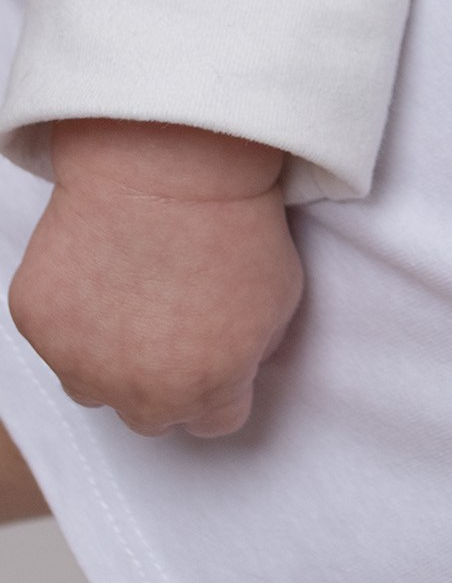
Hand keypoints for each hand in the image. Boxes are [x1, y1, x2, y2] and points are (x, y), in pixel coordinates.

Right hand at [8, 121, 301, 437]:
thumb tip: (238, 364)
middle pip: (154, 413)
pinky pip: (56, 333)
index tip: (218, 347)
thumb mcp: (282, 294)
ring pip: (94, 382)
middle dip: (166, 377)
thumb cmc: (236, 217)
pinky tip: (101, 263)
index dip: (221, 381)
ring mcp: (80, 362)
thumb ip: (255, 350)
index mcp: (206, 391)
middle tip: (174, 317)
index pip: (215, 421)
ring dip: (111, 354)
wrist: (172, 161)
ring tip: (135, 289)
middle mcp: (139, 394)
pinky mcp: (37, 322)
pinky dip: (73, 308)